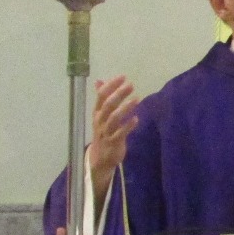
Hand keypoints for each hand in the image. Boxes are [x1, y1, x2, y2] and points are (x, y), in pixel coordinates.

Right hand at [87, 75, 139, 194]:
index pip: (101, 96)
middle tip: (131, 85)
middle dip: (119, 94)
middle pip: (108, 105)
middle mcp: (100, 121)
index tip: (122, 77)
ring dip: (125, 108)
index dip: (111, 86)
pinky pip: (120, 134)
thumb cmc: (104, 132)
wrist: (100, 158)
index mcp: (97, 113)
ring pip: (113, 118)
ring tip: (136, 99)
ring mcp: (106, 132)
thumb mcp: (100, 115)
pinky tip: (136, 119)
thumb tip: (99, 81)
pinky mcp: (113, 142)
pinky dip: (128, 126)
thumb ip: (102, 98)